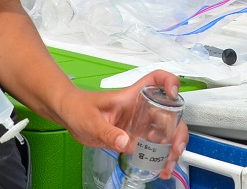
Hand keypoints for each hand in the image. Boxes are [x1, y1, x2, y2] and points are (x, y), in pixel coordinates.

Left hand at [58, 70, 188, 180]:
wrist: (68, 116)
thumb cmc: (78, 107)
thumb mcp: (91, 120)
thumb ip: (108, 132)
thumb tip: (125, 143)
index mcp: (131, 97)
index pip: (155, 80)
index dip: (168, 82)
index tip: (173, 93)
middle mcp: (139, 109)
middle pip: (168, 114)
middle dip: (178, 131)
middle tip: (175, 149)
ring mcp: (138, 124)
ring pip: (164, 133)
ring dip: (170, 149)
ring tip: (167, 164)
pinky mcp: (133, 137)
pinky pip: (151, 147)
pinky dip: (158, 157)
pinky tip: (159, 167)